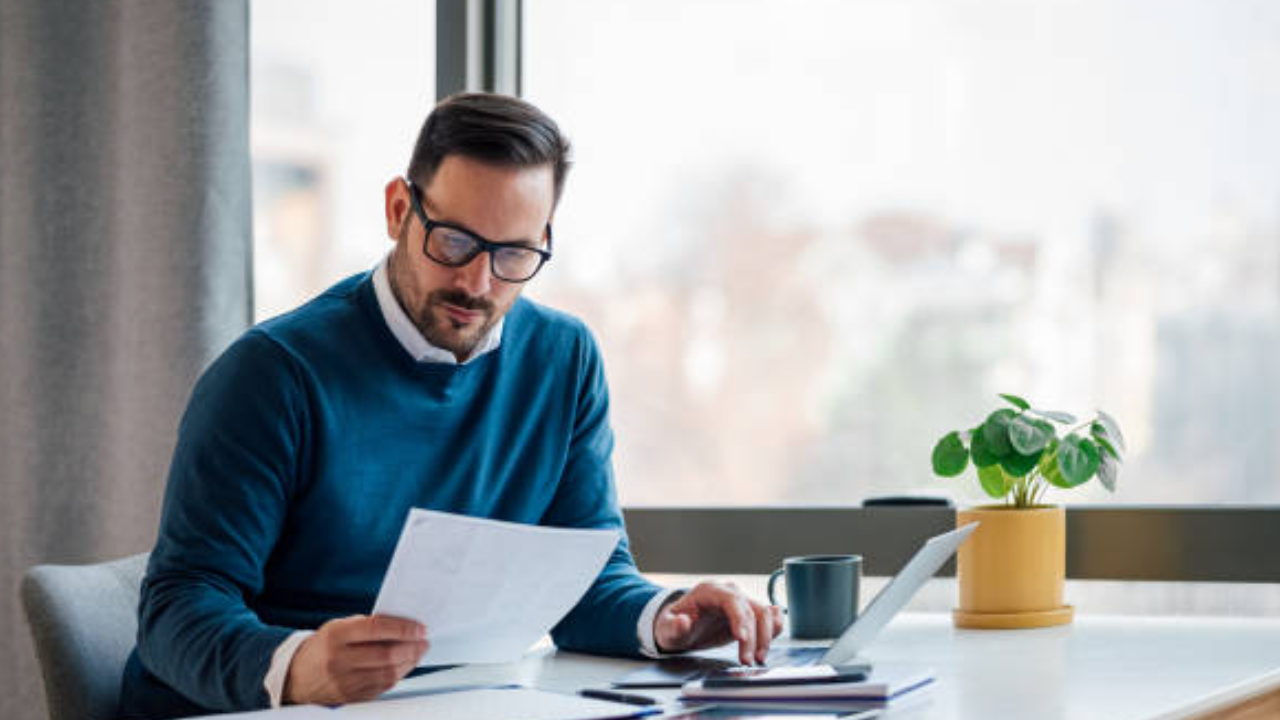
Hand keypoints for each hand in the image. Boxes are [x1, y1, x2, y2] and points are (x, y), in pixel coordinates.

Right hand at [284, 615, 427, 704]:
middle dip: (412, 646)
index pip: (376, 629)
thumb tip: (402, 625)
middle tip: (424, 640)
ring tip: (419, 651)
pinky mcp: (351, 698)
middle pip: (386, 655)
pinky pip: (383, 687)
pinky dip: (399, 675)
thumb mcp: (338, 627)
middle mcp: (339, 660)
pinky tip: (405, 665)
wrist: (298, 677)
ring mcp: (344, 682)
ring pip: (388, 673)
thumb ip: (366, 625)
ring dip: (409, 662)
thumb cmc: (324, 647)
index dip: (402, 628)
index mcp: (335, 636)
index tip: (420, 627)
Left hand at [653, 581, 782, 664]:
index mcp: (710, 591)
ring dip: (767, 636)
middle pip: (753, 609)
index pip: (732, 600)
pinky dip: (775, 627)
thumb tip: (683, 622)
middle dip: (755, 637)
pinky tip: (770, 642)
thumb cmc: (673, 625)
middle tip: (748, 661)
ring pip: (766, 613)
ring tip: (758, 658)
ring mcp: (742, 602)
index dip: (741, 619)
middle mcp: (729, 593)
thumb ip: (673, 626)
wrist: (680, 625)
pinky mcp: (749, 613)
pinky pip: (770, 615)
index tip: (742, 639)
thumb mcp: (666, 628)